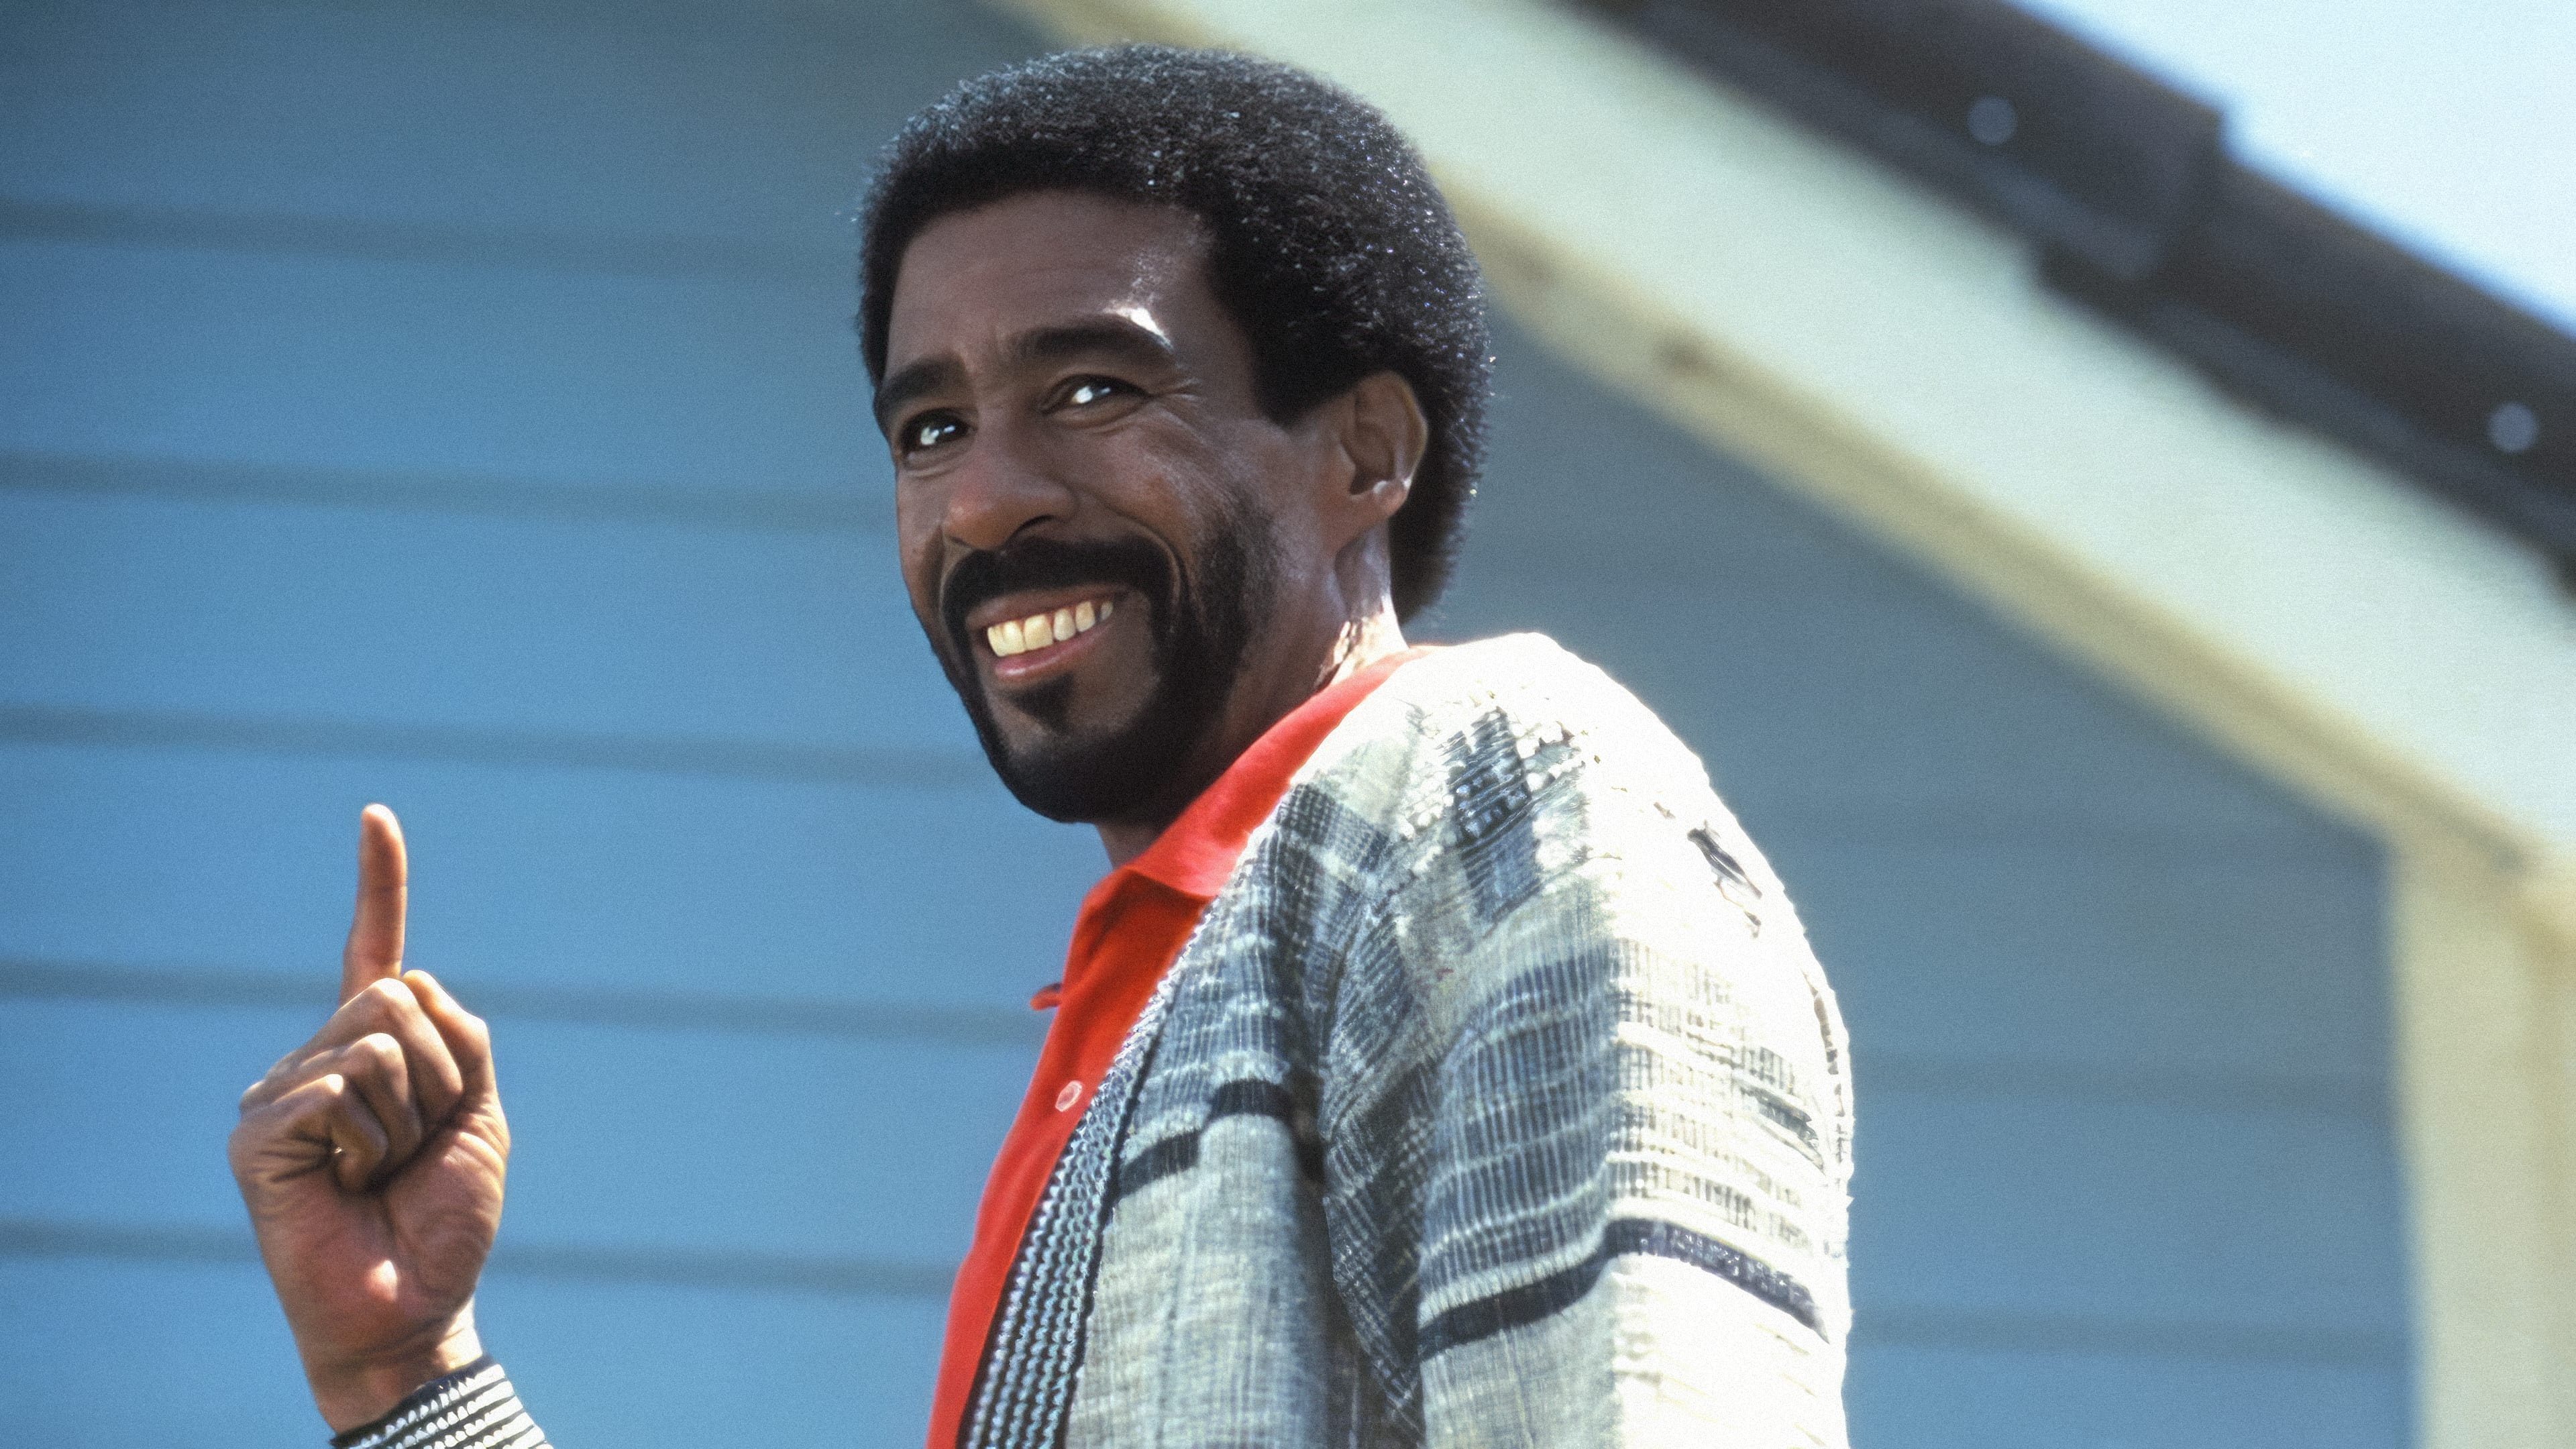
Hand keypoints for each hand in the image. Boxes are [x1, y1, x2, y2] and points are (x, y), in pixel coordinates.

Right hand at [229, 805, 509, 1430]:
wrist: (417, 1300)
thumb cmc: (446, 1213)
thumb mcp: (479, 1113)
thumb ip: (459, 1039)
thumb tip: (408, 985)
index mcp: (377, 1046)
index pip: (375, 949)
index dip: (379, 883)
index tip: (376, 815)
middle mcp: (320, 1056)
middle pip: (402, 998)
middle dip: (441, 1076)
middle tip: (417, 1145)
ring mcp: (282, 1091)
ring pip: (379, 1042)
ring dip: (409, 1116)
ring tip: (381, 1171)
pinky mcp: (258, 1132)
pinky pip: (341, 1091)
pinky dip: (366, 1142)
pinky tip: (346, 1184)